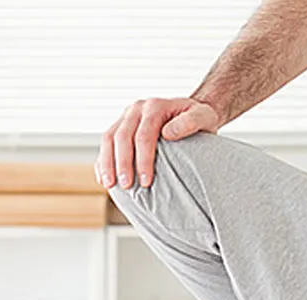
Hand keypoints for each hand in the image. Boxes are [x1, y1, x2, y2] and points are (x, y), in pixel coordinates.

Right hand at [96, 97, 220, 189]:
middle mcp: (137, 108)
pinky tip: (104, 178)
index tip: (146, 181)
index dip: (143, 160)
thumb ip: (190, 122)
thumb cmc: (199, 118)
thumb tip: (168, 133)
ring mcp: (126, 116)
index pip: (144, 135)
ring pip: (108, 138)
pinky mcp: (120, 126)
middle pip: (122, 137)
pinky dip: (103, 160)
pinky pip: (106, 143)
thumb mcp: (204, 117)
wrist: (190, 112)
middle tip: (127, 186)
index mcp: (155, 106)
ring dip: (107, 163)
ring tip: (110, 184)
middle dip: (123, 164)